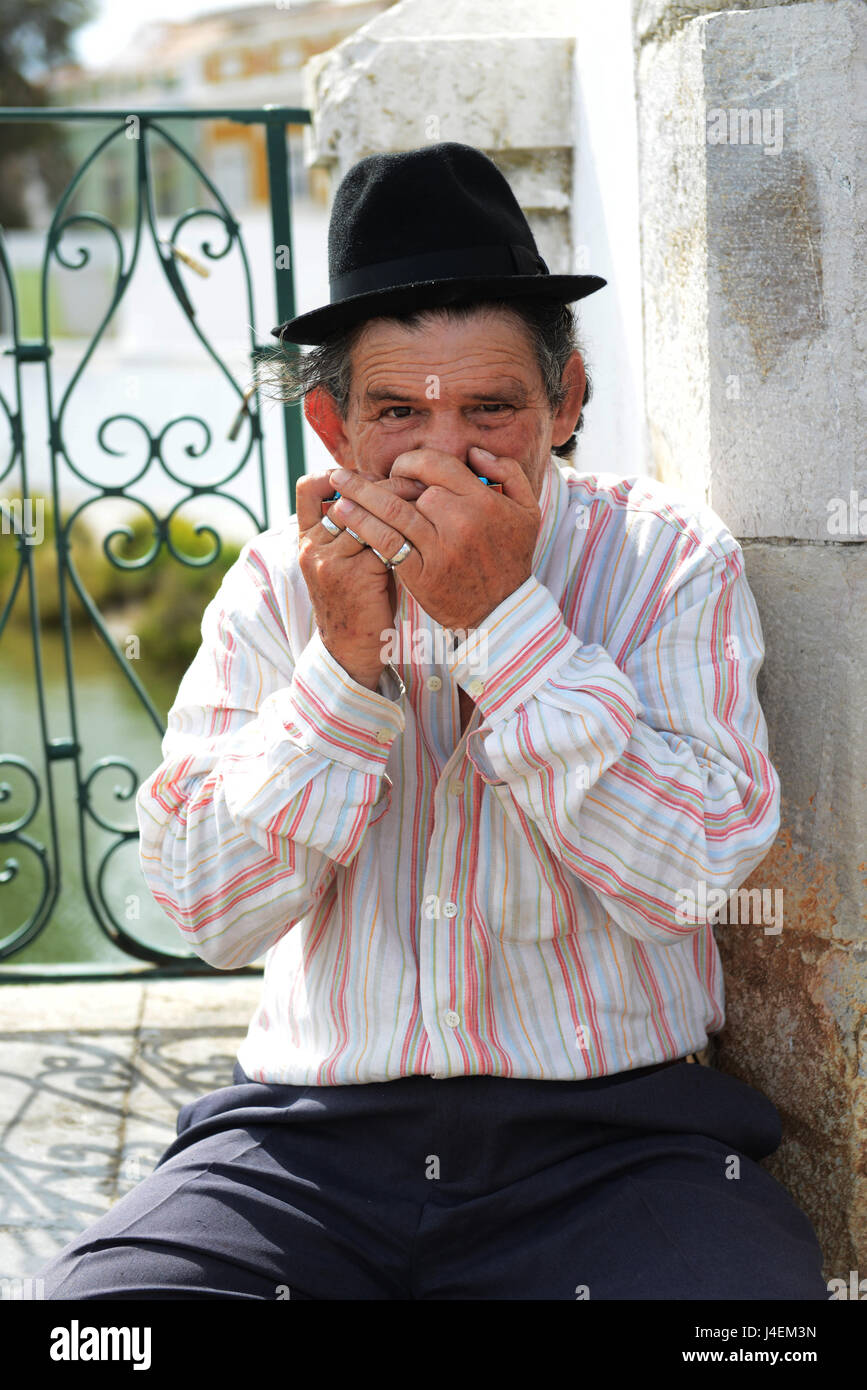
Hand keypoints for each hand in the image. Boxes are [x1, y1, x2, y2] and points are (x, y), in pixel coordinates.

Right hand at [296, 468, 425, 688]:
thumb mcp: (344, 560)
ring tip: (423, 503)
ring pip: (365, 515)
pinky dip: (404, 533)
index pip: (308, 487)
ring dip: (398, 506)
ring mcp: (328, 560)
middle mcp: (311, 546)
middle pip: (347, 495)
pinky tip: (424, 531)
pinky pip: (381, 540)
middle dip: (382, 486)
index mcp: (305, 538)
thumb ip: (353, 530)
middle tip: (413, 484)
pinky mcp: (352, 574)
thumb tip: (383, 490)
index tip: (371, 479)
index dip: (339, 475)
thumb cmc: (358, 600)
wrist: (351, 649)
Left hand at [326, 447, 540, 631]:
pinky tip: (344, 513)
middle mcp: (460, 520)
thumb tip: (475, 451)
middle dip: (384, 479)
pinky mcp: (421, 573)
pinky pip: (386, 542)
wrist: (502, 610)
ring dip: (360, 494)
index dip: (412, 461)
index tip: (400, 468)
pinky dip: (362, 525)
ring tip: (338, 482)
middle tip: (365, 476)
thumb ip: (507, 472)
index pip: (436, 464)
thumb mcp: (525, 511)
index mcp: (482, 500)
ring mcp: (439, 548)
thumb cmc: (511, 557)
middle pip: (411, 487)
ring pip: (392, 510)